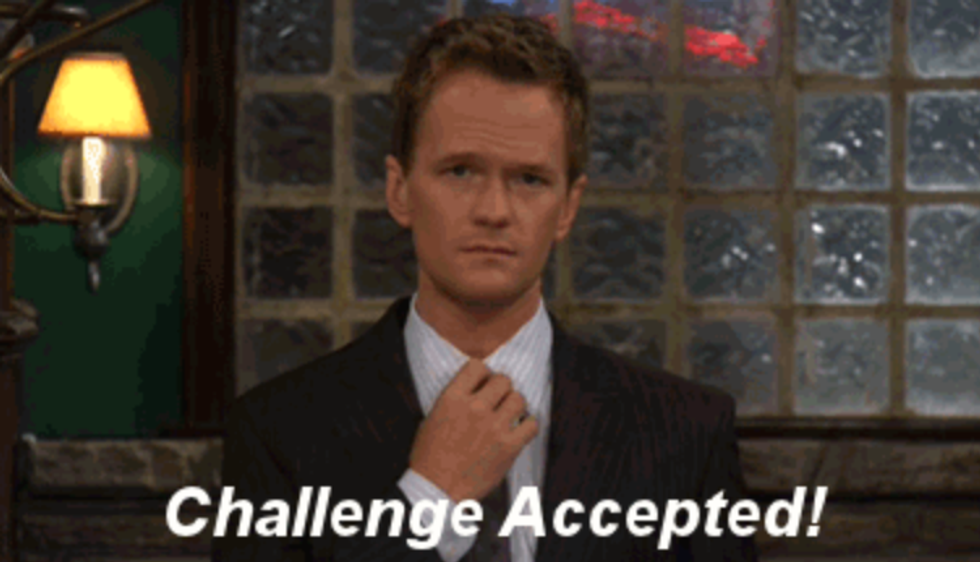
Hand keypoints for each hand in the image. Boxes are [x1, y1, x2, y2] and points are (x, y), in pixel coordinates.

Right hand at [408, 358, 538, 502]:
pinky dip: (528, 426)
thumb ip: (455, 399)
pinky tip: (519, 431)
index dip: (482, 375)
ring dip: (514, 406)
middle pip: (503, 380)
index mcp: (452, 398)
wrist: (436, 489)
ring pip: (519, 398)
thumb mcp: (432, 418)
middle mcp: (475, 408)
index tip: (482, 386)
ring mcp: (493, 427)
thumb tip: (476, 389)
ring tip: (508, 416)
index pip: (478, 366)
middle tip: (496, 403)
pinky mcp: (508, 447)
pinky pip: (531, 425)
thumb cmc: (429, 456)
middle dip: (500, 390)